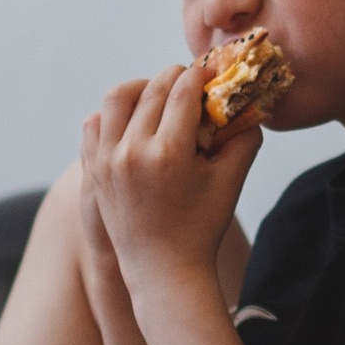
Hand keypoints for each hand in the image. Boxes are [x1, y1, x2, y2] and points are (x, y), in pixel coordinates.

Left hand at [81, 67, 255, 300]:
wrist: (163, 270)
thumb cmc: (201, 227)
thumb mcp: (230, 182)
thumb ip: (245, 139)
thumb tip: (250, 107)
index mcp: (169, 153)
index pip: (183, 91)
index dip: (198, 75)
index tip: (207, 74)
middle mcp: (133, 151)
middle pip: (152, 88)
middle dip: (174, 77)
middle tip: (188, 81)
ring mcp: (107, 160)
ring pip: (116, 97)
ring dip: (139, 87)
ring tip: (156, 94)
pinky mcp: (94, 170)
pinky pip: (94, 124)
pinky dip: (111, 113)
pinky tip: (131, 119)